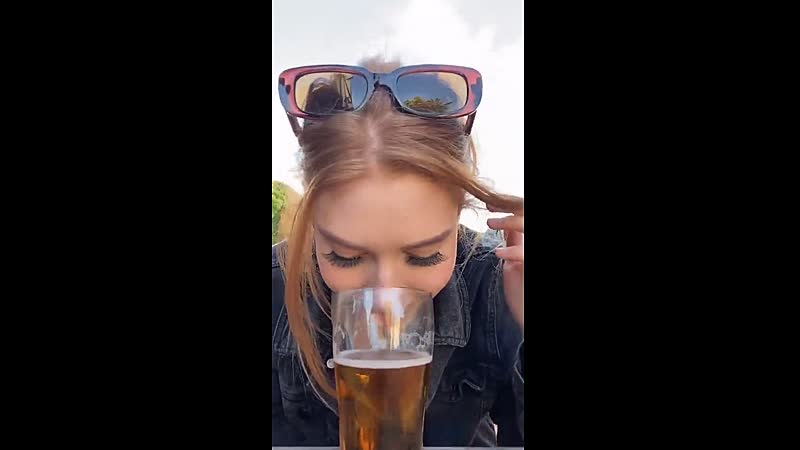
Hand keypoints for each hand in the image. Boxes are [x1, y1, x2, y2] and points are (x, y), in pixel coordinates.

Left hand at [486, 199, 523, 330]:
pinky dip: (514, 251)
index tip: (489, 205)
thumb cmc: (522, 292)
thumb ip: (514, 242)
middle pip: (526, 213)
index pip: (524, 213)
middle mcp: (531, 245)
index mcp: (528, 242)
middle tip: (488, 210)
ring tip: (490, 223)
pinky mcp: (530, 268)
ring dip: (510, 221)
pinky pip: (525, 254)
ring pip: (527, 226)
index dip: (508, 205)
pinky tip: (500, 253)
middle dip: (509, 208)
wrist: (526, 315)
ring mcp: (532, 255)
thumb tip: (504, 224)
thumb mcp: (515, 262)